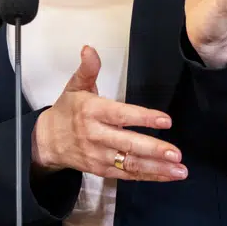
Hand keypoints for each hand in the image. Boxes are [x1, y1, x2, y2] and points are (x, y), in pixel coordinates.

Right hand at [31, 46, 187, 181]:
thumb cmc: (67, 111)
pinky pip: (127, 175)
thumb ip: (88, 69)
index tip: (165, 120)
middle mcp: (96, 135)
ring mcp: (99, 155)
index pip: (120, 115)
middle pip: (127, 143)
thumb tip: (90, 49)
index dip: (143, 117)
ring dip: (157, 168)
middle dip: (153, 149)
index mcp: (91, 111)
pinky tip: (167, 175)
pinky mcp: (101, 170)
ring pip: (130, 163)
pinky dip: (148, 176)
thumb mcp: (74, 86)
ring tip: (179, 169)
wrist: (46, 141)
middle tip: (176, 153)